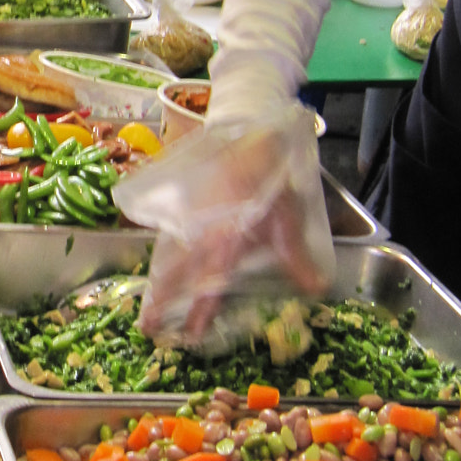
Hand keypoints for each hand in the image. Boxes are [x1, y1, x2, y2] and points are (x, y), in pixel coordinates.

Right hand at [111, 106, 333, 345]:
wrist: (247, 128)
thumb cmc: (270, 173)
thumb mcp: (288, 212)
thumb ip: (295, 252)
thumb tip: (315, 288)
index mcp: (227, 232)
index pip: (212, 279)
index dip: (202, 308)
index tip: (191, 332)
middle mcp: (201, 228)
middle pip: (178, 272)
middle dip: (162, 301)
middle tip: (147, 329)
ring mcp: (188, 216)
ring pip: (168, 256)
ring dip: (157, 284)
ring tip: (145, 310)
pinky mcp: (184, 206)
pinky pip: (168, 237)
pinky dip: (161, 258)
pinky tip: (156, 273)